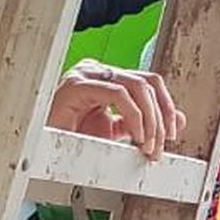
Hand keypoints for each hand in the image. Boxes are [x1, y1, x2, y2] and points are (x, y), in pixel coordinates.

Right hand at [48, 60, 186, 161]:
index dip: (166, 107)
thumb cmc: (69, 140)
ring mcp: (86, 74)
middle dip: (161, 117)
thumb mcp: (116, 133)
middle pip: (147, 82)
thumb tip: (180, 119)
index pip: (149, 82)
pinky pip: (116, 94)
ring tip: (147, 146)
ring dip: (150, 121)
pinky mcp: (76, 85)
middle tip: (159, 148)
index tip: (171, 135)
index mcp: (108, 79)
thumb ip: (145, 123)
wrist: (39, 149)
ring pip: (136, 86)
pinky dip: (133, 117)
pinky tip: (134, 137)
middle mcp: (98, 71)